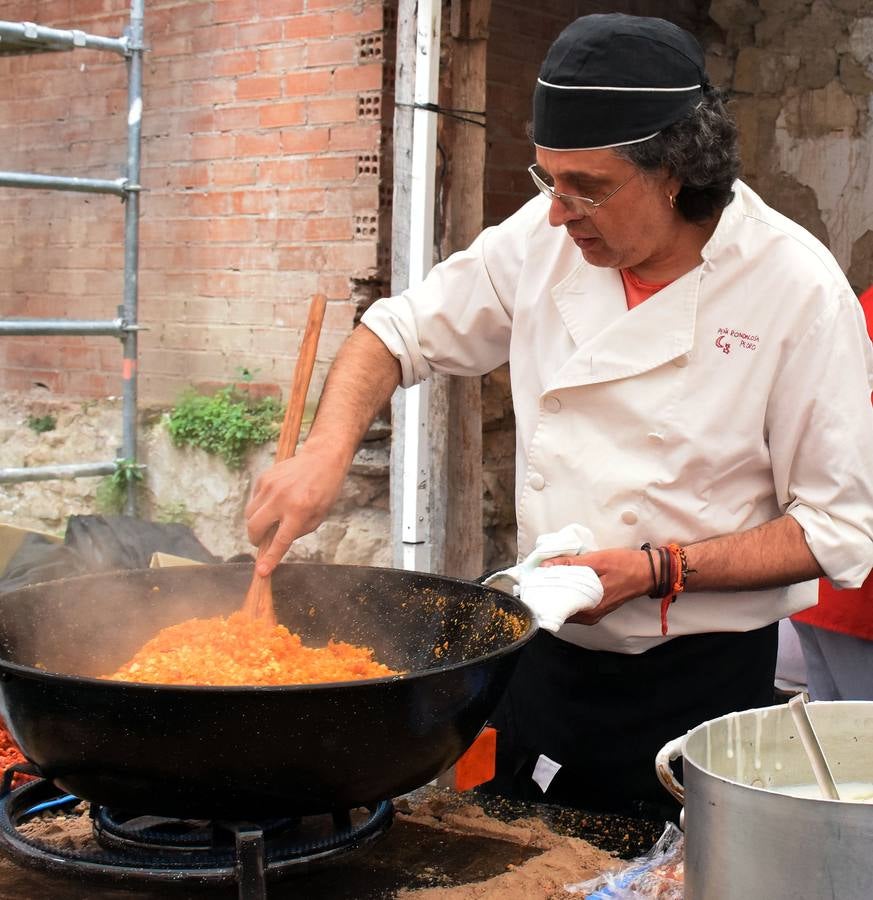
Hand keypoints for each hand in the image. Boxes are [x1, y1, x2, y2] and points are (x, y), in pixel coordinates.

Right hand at [244, 445, 346, 575]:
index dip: (270, 558)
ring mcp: (270, 487)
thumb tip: (275, 542)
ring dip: (256, 523)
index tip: (261, 571)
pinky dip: (260, 507)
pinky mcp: (264, 478)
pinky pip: (254, 500)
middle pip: (255, 528)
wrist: (322, 459)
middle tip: (263, 541)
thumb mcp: (318, 516)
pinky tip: (274, 502)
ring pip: (249, 514)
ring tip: (271, 519)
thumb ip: (297, 531)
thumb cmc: (324, 490)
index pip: (280, 541)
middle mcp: (281, 499)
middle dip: (255, 540)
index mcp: (299, 511)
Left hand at [541, 548, 651, 623]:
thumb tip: (547, 566)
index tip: (533, 585)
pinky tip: (563, 582)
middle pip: (560, 610)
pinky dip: (568, 595)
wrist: (649, 571)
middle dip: (548, 595)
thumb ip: (571, 564)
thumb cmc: (626, 565)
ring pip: (568, 608)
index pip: (557, 609)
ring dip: (558, 594)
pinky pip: (576, 605)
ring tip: (547, 579)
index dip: (543, 597)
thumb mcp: (597, 560)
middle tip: (537, 579)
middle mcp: (590, 616)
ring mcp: (594, 613)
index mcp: (589, 608)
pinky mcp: (597, 608)